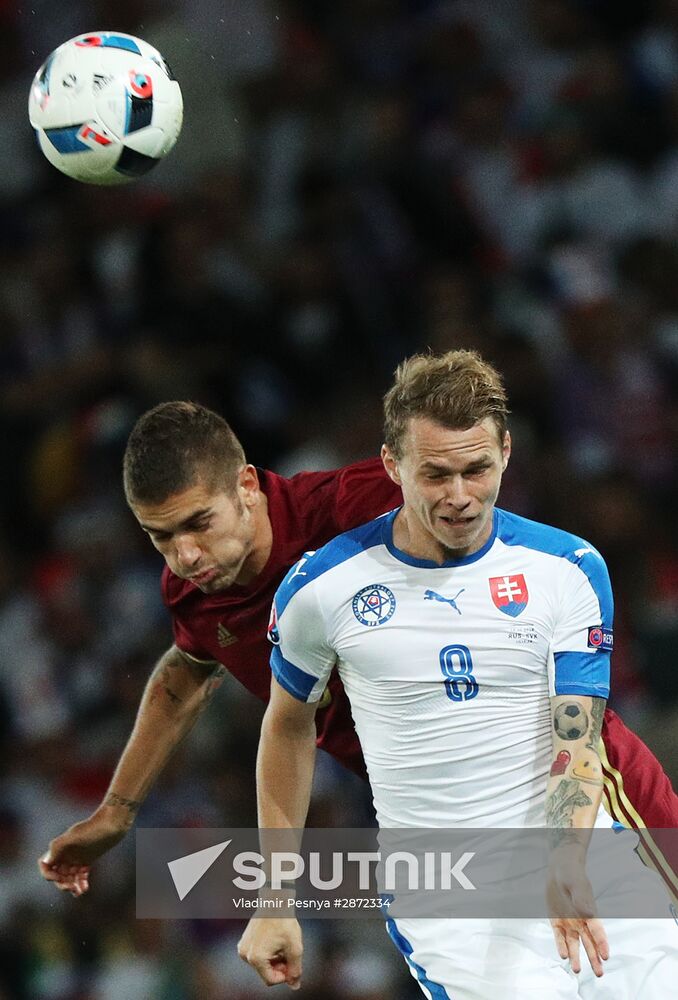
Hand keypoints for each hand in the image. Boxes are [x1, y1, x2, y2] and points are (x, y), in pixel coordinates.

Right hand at [38, 809, 129, 896]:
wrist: (113, 823)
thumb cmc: (94, 828)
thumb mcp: (75, 836)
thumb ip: (58, 846)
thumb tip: (45, 861)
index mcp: (60, 847)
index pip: (45, 865)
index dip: (48, 875)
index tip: (59, 879)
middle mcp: (66, 853)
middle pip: (57, 874)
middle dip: (62, 883)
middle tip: (72, 888)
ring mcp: (76, 857)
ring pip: (68, 877)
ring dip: (71, 886)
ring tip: (79, 892)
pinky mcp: (87, 860)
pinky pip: (80, 875)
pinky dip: (81, 883)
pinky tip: (85, 889)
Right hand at [238, 917, 302, 989]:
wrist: (275, 901)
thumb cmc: (285, 922)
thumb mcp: (295, 948)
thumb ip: (295, 970)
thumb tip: (295, 986)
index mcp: (256, 958)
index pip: (271, 980)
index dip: (284, 975)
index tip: (291, 962)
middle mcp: (245, 955)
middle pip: (266, 972)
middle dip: (279, 966)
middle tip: (288, 951)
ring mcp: (243, 948)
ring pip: (262, 964)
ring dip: (274, 959)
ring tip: (281, 944)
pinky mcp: (244, 942)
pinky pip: (257, 955)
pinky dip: (267, 952)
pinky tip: (274, 940)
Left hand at [547, 848, 608, 975]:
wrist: (559, 869)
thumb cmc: (572, 874)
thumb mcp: (576, 884)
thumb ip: (582, 899)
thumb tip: (589, 914)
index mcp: (590, 913)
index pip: (598, 931)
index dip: (602, 943)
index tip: (606, 956)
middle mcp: (581, 921)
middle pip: (589, 943)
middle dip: (594, 958)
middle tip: (599, 973)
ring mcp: (569, 922)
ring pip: (574, 943)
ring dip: (576, 956)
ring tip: (577, 970)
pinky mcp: (557, 921)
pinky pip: (559, 936)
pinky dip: (561, 946)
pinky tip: (563, 955)